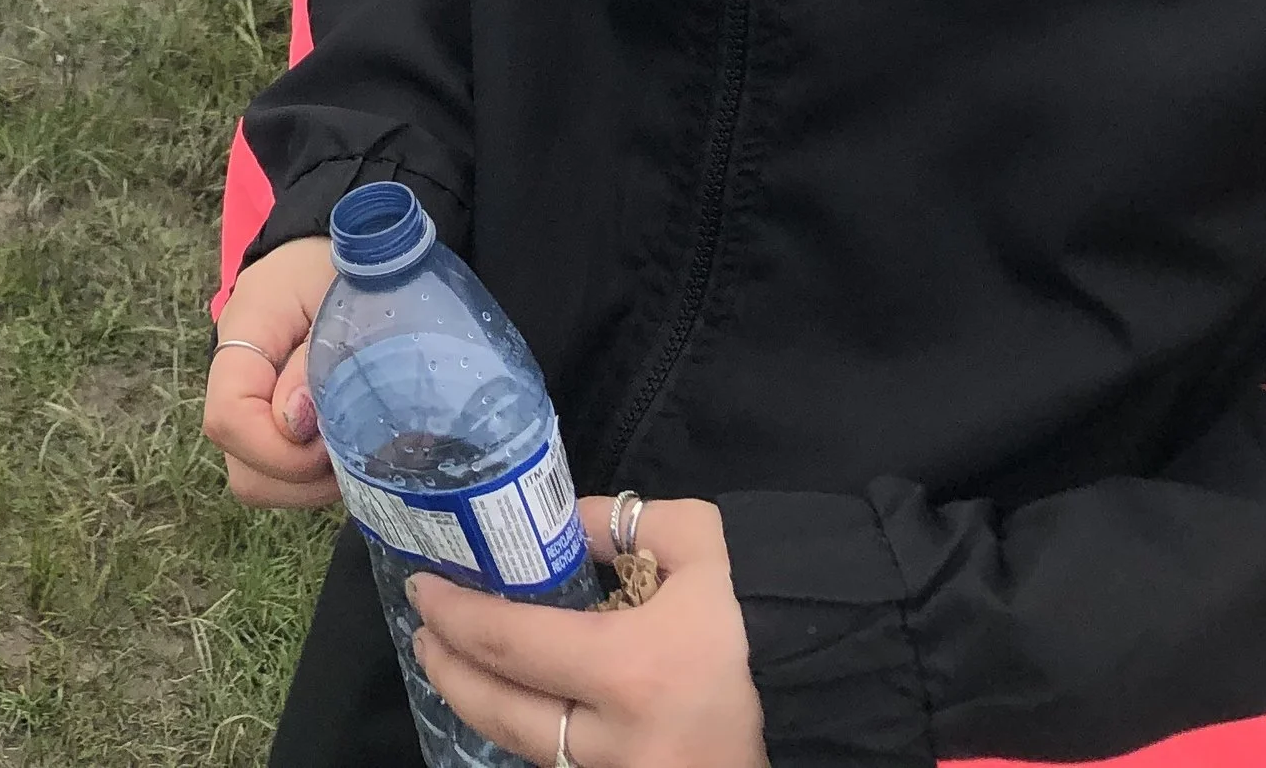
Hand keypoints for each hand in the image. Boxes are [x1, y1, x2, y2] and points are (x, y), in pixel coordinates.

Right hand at [202, 237, 338, 506]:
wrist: (347, 244)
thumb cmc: (348, 264)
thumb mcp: (342, 295)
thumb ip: (315, 359)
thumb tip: (293, 425)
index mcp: (247, 330)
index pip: (228, 415)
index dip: (275, 449)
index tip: (328, 440)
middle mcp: (236, 372)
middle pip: (239, 462)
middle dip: (298, 476)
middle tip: (350, 450)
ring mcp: (251, 400)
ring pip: (256, 478)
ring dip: (308, 483)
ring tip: (353, 449)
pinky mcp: (270, 418)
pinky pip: (277, 474)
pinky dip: (312, 478)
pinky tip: (346, 448)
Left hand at [407, 497, 766, 767]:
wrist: (843, 689)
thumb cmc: (771, 610)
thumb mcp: (698, 541)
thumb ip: (620, 524)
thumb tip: (563, 520)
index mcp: (630, 672)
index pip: (509, 644)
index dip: (455, 616)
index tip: (422, 590)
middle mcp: (622, 745)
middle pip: (506, 718)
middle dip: (451, 674)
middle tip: (425, 636)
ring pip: (538, 754)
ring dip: (489, 711)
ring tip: (459, 669)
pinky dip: (542, 737)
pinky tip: (525, 706)